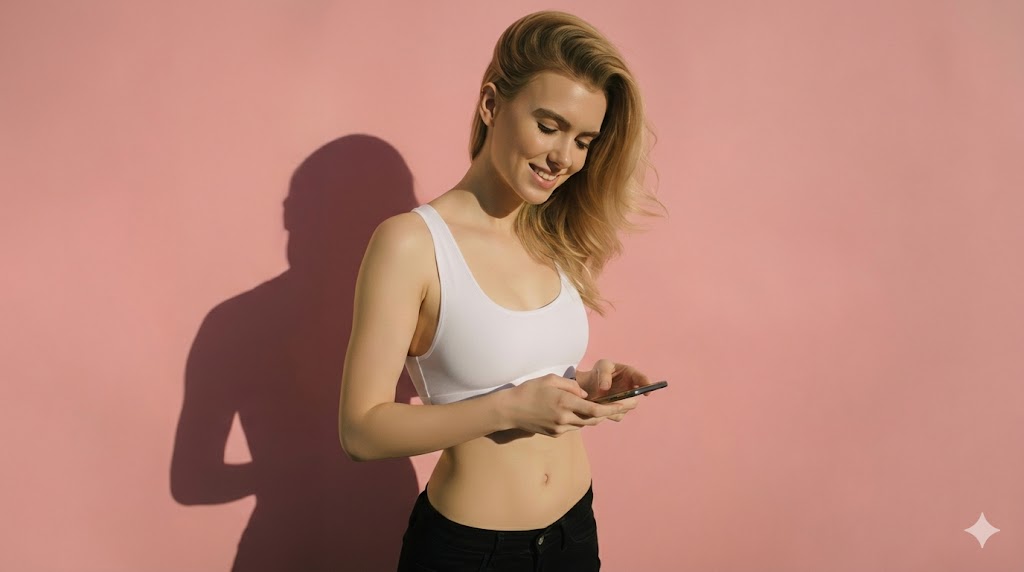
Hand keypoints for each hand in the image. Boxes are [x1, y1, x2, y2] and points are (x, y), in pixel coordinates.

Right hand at [504, 373, 626, 435]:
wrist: (510, 410)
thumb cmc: (529, 390)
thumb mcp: (551, 379)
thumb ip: (571, 386)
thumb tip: (585, 394)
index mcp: (564, 402)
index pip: (595, 410)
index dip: (612, 409)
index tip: (624, 405)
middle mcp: (564, 418)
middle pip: (593, 420)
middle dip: (608, 414)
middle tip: (621, 406)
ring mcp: (560, 429)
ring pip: (584, 424)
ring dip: (594, 417)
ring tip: (604, 408)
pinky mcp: (554, 434)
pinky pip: (573, 427)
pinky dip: (579, 420)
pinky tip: (578, 412)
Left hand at [573, 359, 651, 420]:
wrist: (590, 384)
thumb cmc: (599, 371)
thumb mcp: (601, 366)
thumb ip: (604, 374)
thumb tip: (605, 387)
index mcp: (631, 374)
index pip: (641, 379)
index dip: (646, 385)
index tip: (646, 393)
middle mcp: (631, 390)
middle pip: (634, 400)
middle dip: (625, 402)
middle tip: (615, 400)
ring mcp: (626, 402)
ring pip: (624, 409)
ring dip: (614, 407)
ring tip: (601, 400)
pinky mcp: (619, 411)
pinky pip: (617, 415)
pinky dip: (608, 412)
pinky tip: (599, 406)